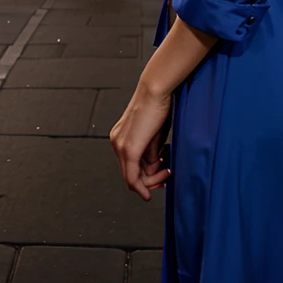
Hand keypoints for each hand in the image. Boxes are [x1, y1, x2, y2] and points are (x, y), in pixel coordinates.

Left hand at [109, 82, 171, 200]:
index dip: (145, 177)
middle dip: (150, 181)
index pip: (129, 166)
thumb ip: (150, 153)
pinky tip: (149, 193)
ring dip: (151, 181)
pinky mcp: (128, 149)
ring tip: (167, 170)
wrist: (156, 89)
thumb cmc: (158, 105)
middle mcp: (116, 141)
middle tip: (166, 175)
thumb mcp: (154, 134)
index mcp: (121, 137)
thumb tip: (152, 169)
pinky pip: (132, 177)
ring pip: (131, 178)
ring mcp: (120, 146)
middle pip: (129, 174)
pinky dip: (142, 187)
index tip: (161, 174)